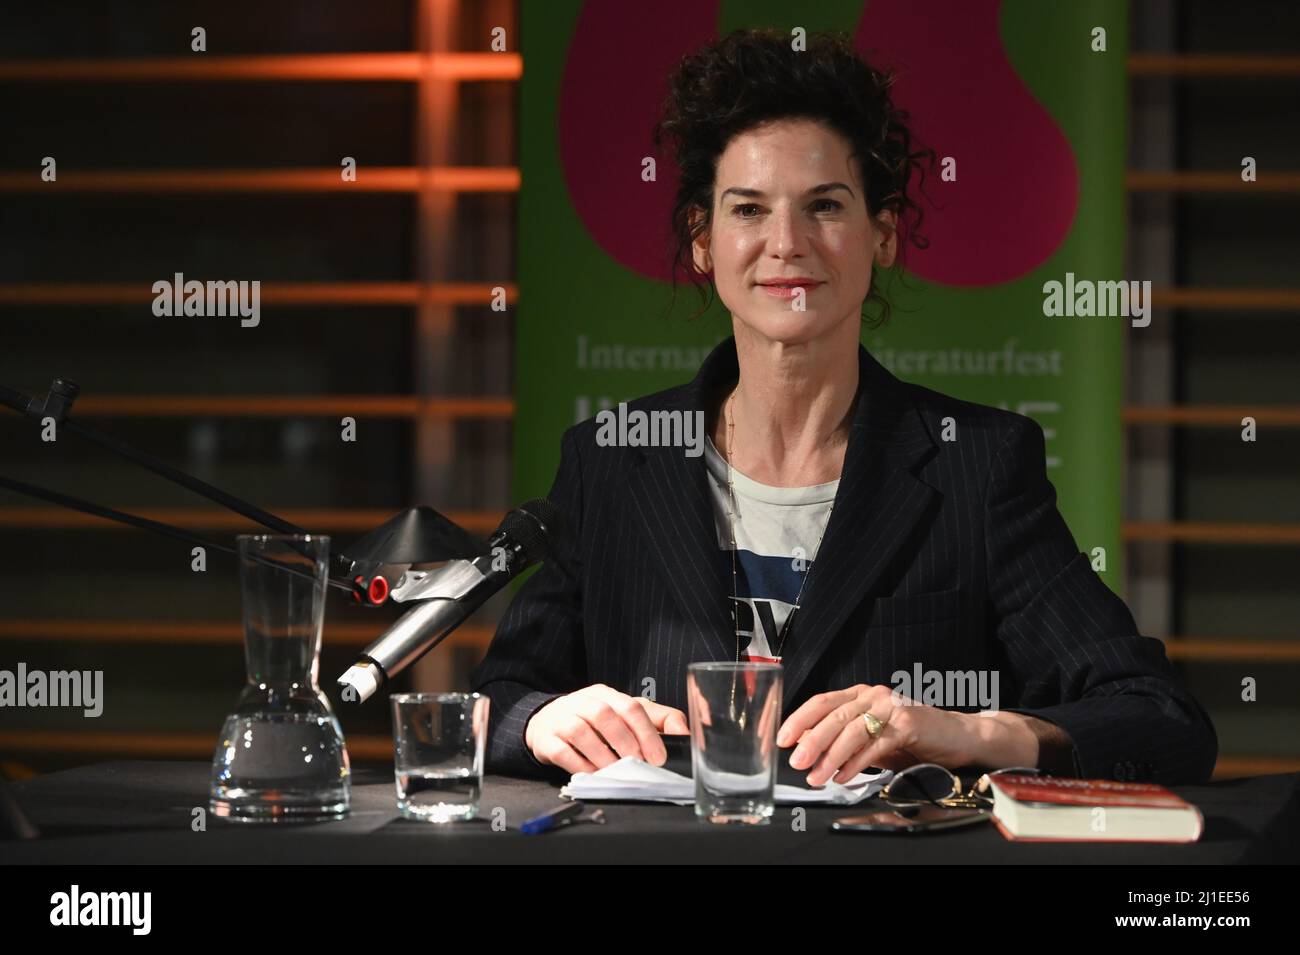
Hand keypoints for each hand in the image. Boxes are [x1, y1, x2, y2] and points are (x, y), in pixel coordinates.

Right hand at [525, 683, 688, 774]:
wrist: (545, 722)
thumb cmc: (592, 720)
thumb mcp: (623, 713)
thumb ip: (657, 719)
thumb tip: (685, 732)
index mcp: (606, 694)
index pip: (631, 706)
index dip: (647, 732)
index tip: (658, 757)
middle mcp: (583, 702)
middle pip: (605, 715)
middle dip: (626, 742)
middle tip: (639, 764)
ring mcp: (562, 719)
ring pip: (581, 732)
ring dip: (602, 755)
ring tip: (616, 772)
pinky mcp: (546, 739)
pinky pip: (562, 751)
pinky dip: (579, 765)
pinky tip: (592, 774)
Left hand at [776, 683, 979, 785]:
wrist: (957, 738)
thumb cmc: (912, 740)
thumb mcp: (870, 739)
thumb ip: (842, 740)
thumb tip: (808, 749)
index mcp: (860, 694)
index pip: (820, 702)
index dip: (797, 718)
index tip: (778, 737)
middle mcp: (873, 695)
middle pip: (833, 714)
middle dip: (810, 739)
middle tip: (795, 760)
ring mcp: (891, 706)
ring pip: (852, 729)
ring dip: (830, 755)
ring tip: (816, 776)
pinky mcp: (908, 722)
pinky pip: (875, 743)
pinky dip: (856, 762)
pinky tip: (843, 776)